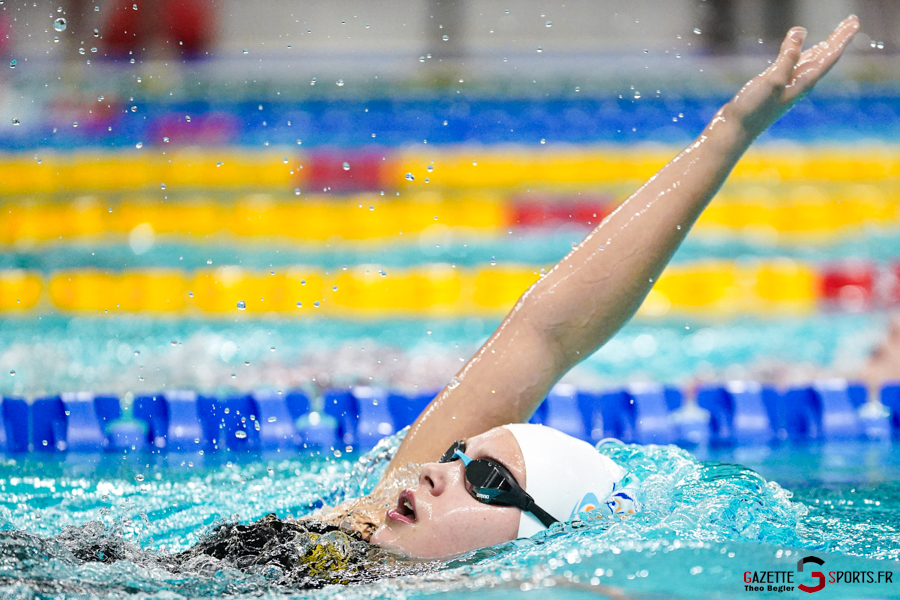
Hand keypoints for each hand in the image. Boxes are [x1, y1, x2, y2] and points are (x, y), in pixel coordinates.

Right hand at [726, 15, 859, 138]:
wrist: (734, 131)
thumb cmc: (753, 109)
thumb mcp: (772, 80)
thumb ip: (787, 57)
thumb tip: (800, 32)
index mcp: (803, 82)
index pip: (829, 55)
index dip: (842, 37)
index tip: (855, 21)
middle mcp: (799, 83)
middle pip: (824, 57)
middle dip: (838, 39)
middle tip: (852, 21)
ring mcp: (786, 85)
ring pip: (811, 61)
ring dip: (823, 46)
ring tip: (834, 36)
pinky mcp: (773, 87)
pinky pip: (794, 65)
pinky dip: (802, 54)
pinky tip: (799, 53)